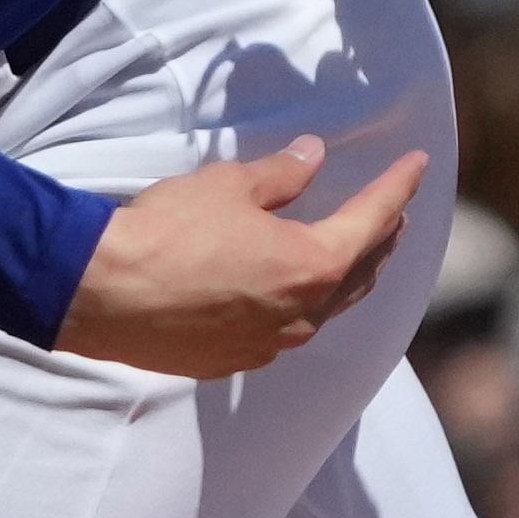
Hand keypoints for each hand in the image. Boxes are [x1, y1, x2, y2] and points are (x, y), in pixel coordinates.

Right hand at [57, 133, 427, 377]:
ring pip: (324, 309)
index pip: (372, 221)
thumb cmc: (166, 233)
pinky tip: (285, 292)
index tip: (417, 165)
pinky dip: (297, 305)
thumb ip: (281, 175)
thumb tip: (312, 157)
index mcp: (313, 266)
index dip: (397, 188)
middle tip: (394, 213)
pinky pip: (282, 332)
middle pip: (360, 274)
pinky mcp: (231, 360)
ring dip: (343, 277)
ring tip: (352, 253)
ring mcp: (268, 345)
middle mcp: (302, 315)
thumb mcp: (228, 187)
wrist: (101, 293)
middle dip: (381, 239)